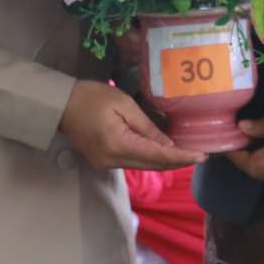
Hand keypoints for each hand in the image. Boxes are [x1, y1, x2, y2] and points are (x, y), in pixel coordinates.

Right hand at [60, 81, 205, 170]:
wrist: (60, 104)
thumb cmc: (92, 97)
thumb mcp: (123, 104)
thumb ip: (147, 127)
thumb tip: (168, 145)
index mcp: (117, 145)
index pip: (157, 156)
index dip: (181, 158)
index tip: (202, 156)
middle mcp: (112, 161)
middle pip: (152, 166)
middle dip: (177, 162)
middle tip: (200, 155)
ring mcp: (106, 164)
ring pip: (143, 167)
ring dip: (164, 162)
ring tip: (187, 154)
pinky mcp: (103, 162)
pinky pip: (133, 163)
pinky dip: (150, 159)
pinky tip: (163, 152)